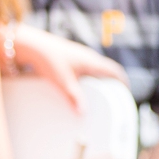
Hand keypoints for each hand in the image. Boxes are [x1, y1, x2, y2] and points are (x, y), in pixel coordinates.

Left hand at [8, 24, 126, 110]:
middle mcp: (88, 56)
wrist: (32, 45)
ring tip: (99, 94)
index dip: (123, 82)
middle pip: (107, 70)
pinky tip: (83, 85)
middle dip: (113, 83)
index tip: (126, 93)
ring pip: (97, 68)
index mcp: (92, 61)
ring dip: (101, 79)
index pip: (115, 71)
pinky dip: (91, 76)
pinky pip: (87, 67)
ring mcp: (80, 55)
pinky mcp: (71, 56)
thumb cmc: (48, 60)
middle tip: (115, 97)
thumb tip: (83, 113)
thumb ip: (74, 97)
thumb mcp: (63, 82)